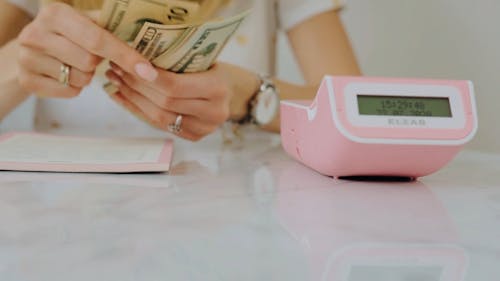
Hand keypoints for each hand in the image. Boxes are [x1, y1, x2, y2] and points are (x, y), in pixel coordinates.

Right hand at [17, 2, 157, 97]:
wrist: (30, 47)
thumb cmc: (70, 34)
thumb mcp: (87, 22)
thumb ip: (112, 28)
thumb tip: (151, 42)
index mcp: (55, 13)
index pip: (98, 39)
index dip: (126, 56)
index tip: (148, 71)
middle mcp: (36, 33)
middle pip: (89, 62)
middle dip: (98, 62)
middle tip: (92, 55)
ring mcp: (27, 58)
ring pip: (80, 79)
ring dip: (87, 75)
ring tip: (76, 63)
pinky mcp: (26, 80)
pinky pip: (69, 92)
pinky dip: (75, 87)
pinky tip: (66, 74)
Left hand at [105, 62, 258, 140]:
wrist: (230, 90)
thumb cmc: (211, 68)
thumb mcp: (202, 58)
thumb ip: (176, 62)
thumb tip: (134, 56)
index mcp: (217, 89)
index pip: (176, 87)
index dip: (150, 78)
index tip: (130, 64)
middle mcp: (214, 113)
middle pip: (165, 103)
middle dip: (136, 86)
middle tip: (116, 69)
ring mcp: (204, 129)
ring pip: (159, 118)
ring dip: (133, 99)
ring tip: (115, 82)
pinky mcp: (194, 137)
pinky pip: (159, 126)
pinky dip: (138, 111)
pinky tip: (122, 97)